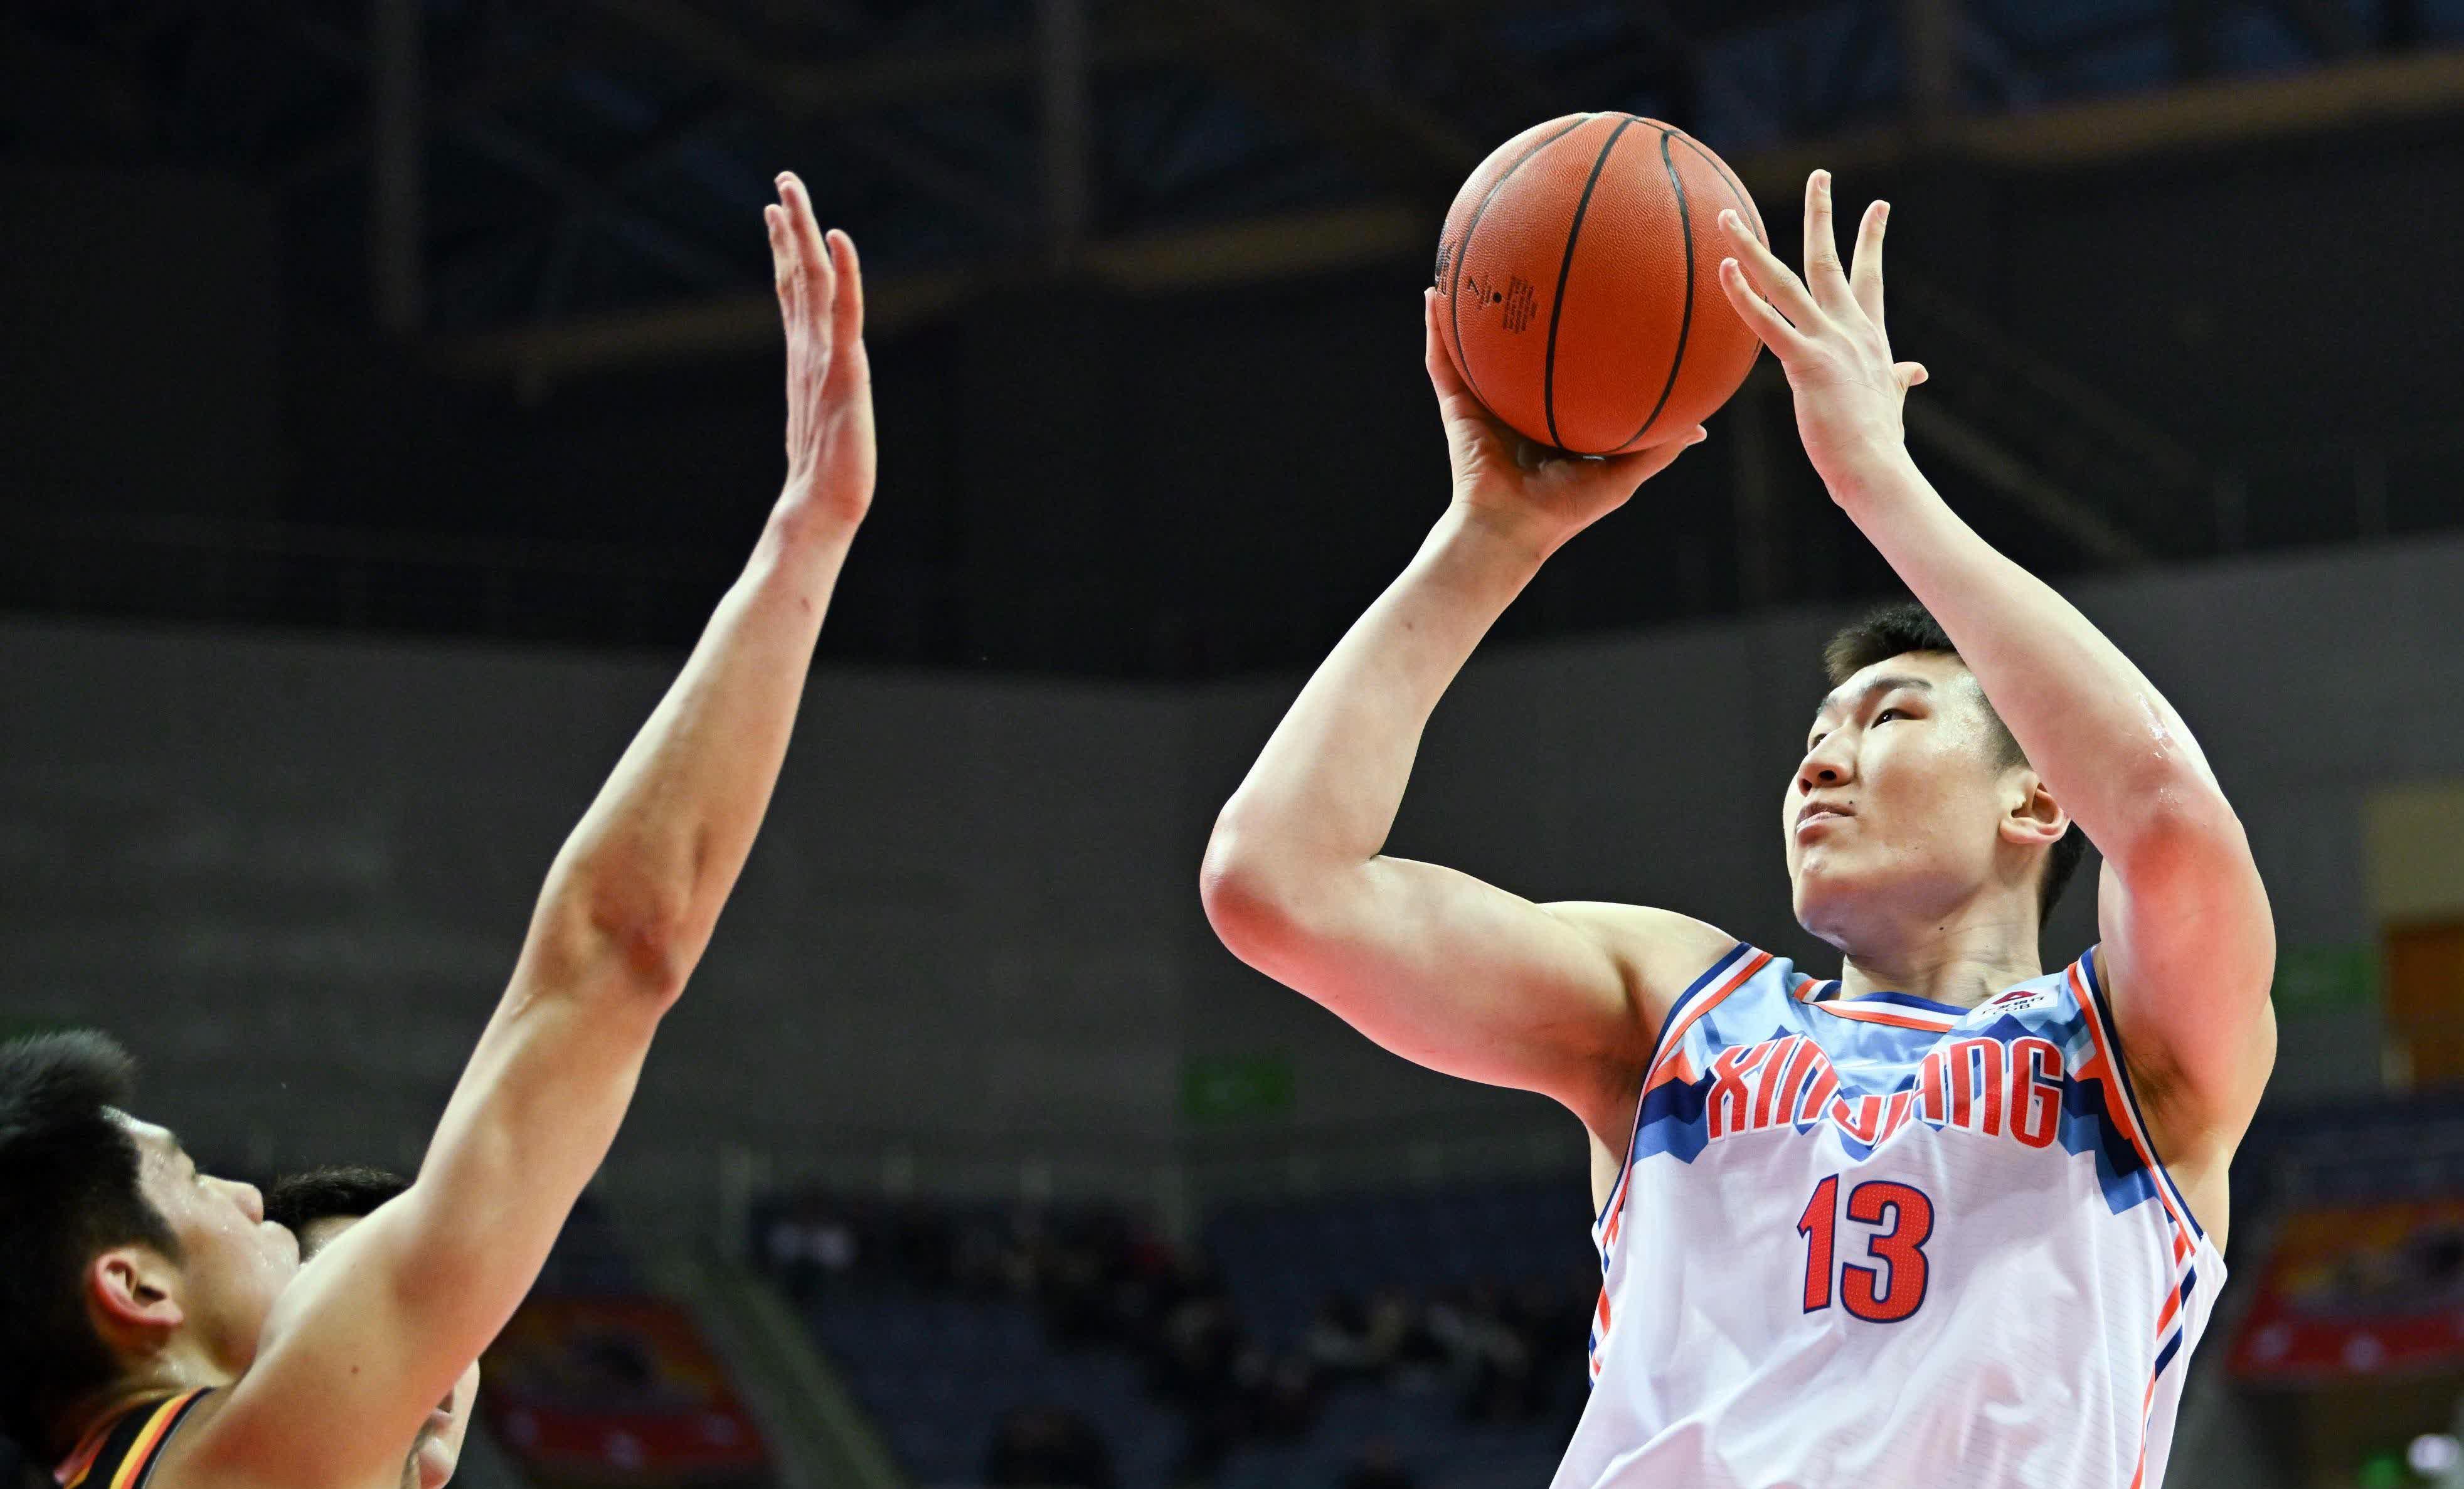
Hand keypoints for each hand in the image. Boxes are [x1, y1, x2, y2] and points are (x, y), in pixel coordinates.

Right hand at [766, 171, 875, 527]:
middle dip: (789, 227)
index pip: (792, 293)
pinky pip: (844, 309)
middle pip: (797, 275)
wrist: (821, 506)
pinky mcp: (845, 368)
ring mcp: (823, 355)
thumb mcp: (817, 426)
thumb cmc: (821, 482)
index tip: (773, 214)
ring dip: (804, 232)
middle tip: (781, 183)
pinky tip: (837, 237)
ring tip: (791, 191)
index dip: (784, 251)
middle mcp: (808, 349)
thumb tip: (809, 408)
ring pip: (813, 280)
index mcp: (803, 360)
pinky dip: (844, 271)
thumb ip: (812, 404)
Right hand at [1423, 290, 1703, 560]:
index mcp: (1553, 422)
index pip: (1563, 372)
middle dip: (1522, 315)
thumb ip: (1658, 448)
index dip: (1573, 340)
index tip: (1591, 300)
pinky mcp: (1457, 409)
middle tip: (1533, 269)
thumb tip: (1702, 429)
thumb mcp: (1622, 475)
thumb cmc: (1565, 510)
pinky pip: (1443, 363)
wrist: (1511, 530)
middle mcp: (1517, 408)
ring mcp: (1484, 406)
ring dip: (1470, 310)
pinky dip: (1434, 330)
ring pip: (1475, 349)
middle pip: (1519, 352)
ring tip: (1472, 265)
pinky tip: (1433, 294)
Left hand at [1716, 171, 1927, 492]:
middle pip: (1830, 260)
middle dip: (1823, 214)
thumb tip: (1916, 371)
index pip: (1869, 276)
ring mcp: (1828, 342)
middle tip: (1820, 174)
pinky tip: (1723, 269)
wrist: (1876, 468)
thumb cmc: (1878, 441)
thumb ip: (1897, 379)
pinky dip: (1743, 295)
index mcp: (1869, 335)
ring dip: (1752, 247)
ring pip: (1785, 282)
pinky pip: (1767, 321)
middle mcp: (1849, 329)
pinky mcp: (1805, 363)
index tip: (1877, 205)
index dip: (1870, 239)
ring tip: (1728, 218)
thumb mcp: (1890, 399)